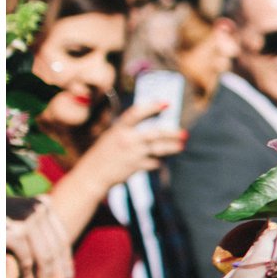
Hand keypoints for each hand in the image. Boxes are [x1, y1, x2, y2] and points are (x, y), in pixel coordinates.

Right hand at [6, 200, 71, 277]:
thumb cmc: (4, 219)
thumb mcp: (19, 222)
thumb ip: (37, 235)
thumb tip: (58, 262)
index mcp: (43, 205)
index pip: (61, 237)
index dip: (65, 260)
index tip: (68, 277)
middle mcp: (38, 209)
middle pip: (56, 248)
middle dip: (57, 274)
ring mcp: (26, 219)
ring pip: (44, 256)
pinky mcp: (13, 233)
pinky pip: (27, 259)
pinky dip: (28, 275)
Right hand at [72, 99, 186, 187]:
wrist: (92, 174)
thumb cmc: (104, 153)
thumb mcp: (111, 137)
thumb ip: (128, 131)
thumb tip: (151, 126)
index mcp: (119, 129)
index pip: (136, 113)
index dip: (151, 107)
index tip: (166, 103)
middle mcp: (127, 139)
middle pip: (155, 133)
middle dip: (172, 133)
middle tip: (184, 133)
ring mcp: (132, 153)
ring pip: (159, 148)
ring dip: (172, 147)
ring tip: (181, 146)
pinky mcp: (136, 166)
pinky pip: (154, 162)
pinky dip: (160, 161)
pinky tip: (163, 160)